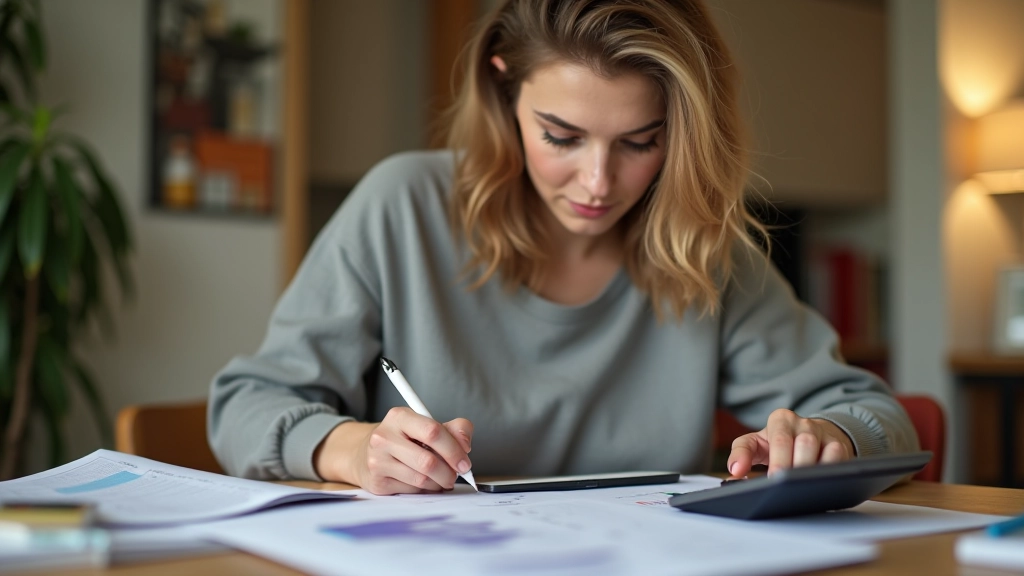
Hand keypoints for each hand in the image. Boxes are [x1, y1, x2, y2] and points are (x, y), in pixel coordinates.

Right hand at [314, 407, 473, 494]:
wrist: (365, 454)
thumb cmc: (404, 440)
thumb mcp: (426, 426)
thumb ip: (454, 429)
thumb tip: (466, 445)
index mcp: (399, 417)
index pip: (433, 432)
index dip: (454, 450)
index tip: (465, 462)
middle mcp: (384, 437)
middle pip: (428, 461)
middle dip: (449, 472)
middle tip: (456, 475)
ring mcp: (377, 460)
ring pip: (421, 479)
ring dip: (438, 483)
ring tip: (441, 478)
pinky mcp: (376, 482)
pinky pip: (411, 490)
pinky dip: (425, 490)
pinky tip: (423, 482)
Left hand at [726, 409, 854, 477]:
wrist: (808, 436)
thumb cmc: (776, 443)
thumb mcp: (755, 444)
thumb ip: (740, 453)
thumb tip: (735, 471)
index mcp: (781, 419)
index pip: (779, 439)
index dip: (777, 461)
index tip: (772, 479)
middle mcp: (804, 423)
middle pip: (804, 444)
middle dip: (795, 467)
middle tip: (785, 488)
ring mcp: (824, 434)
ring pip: (826, 450)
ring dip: (814, 470)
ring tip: (802, 488)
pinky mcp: (839, 446)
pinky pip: (840, 458)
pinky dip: (832, 472)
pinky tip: (821, 485)